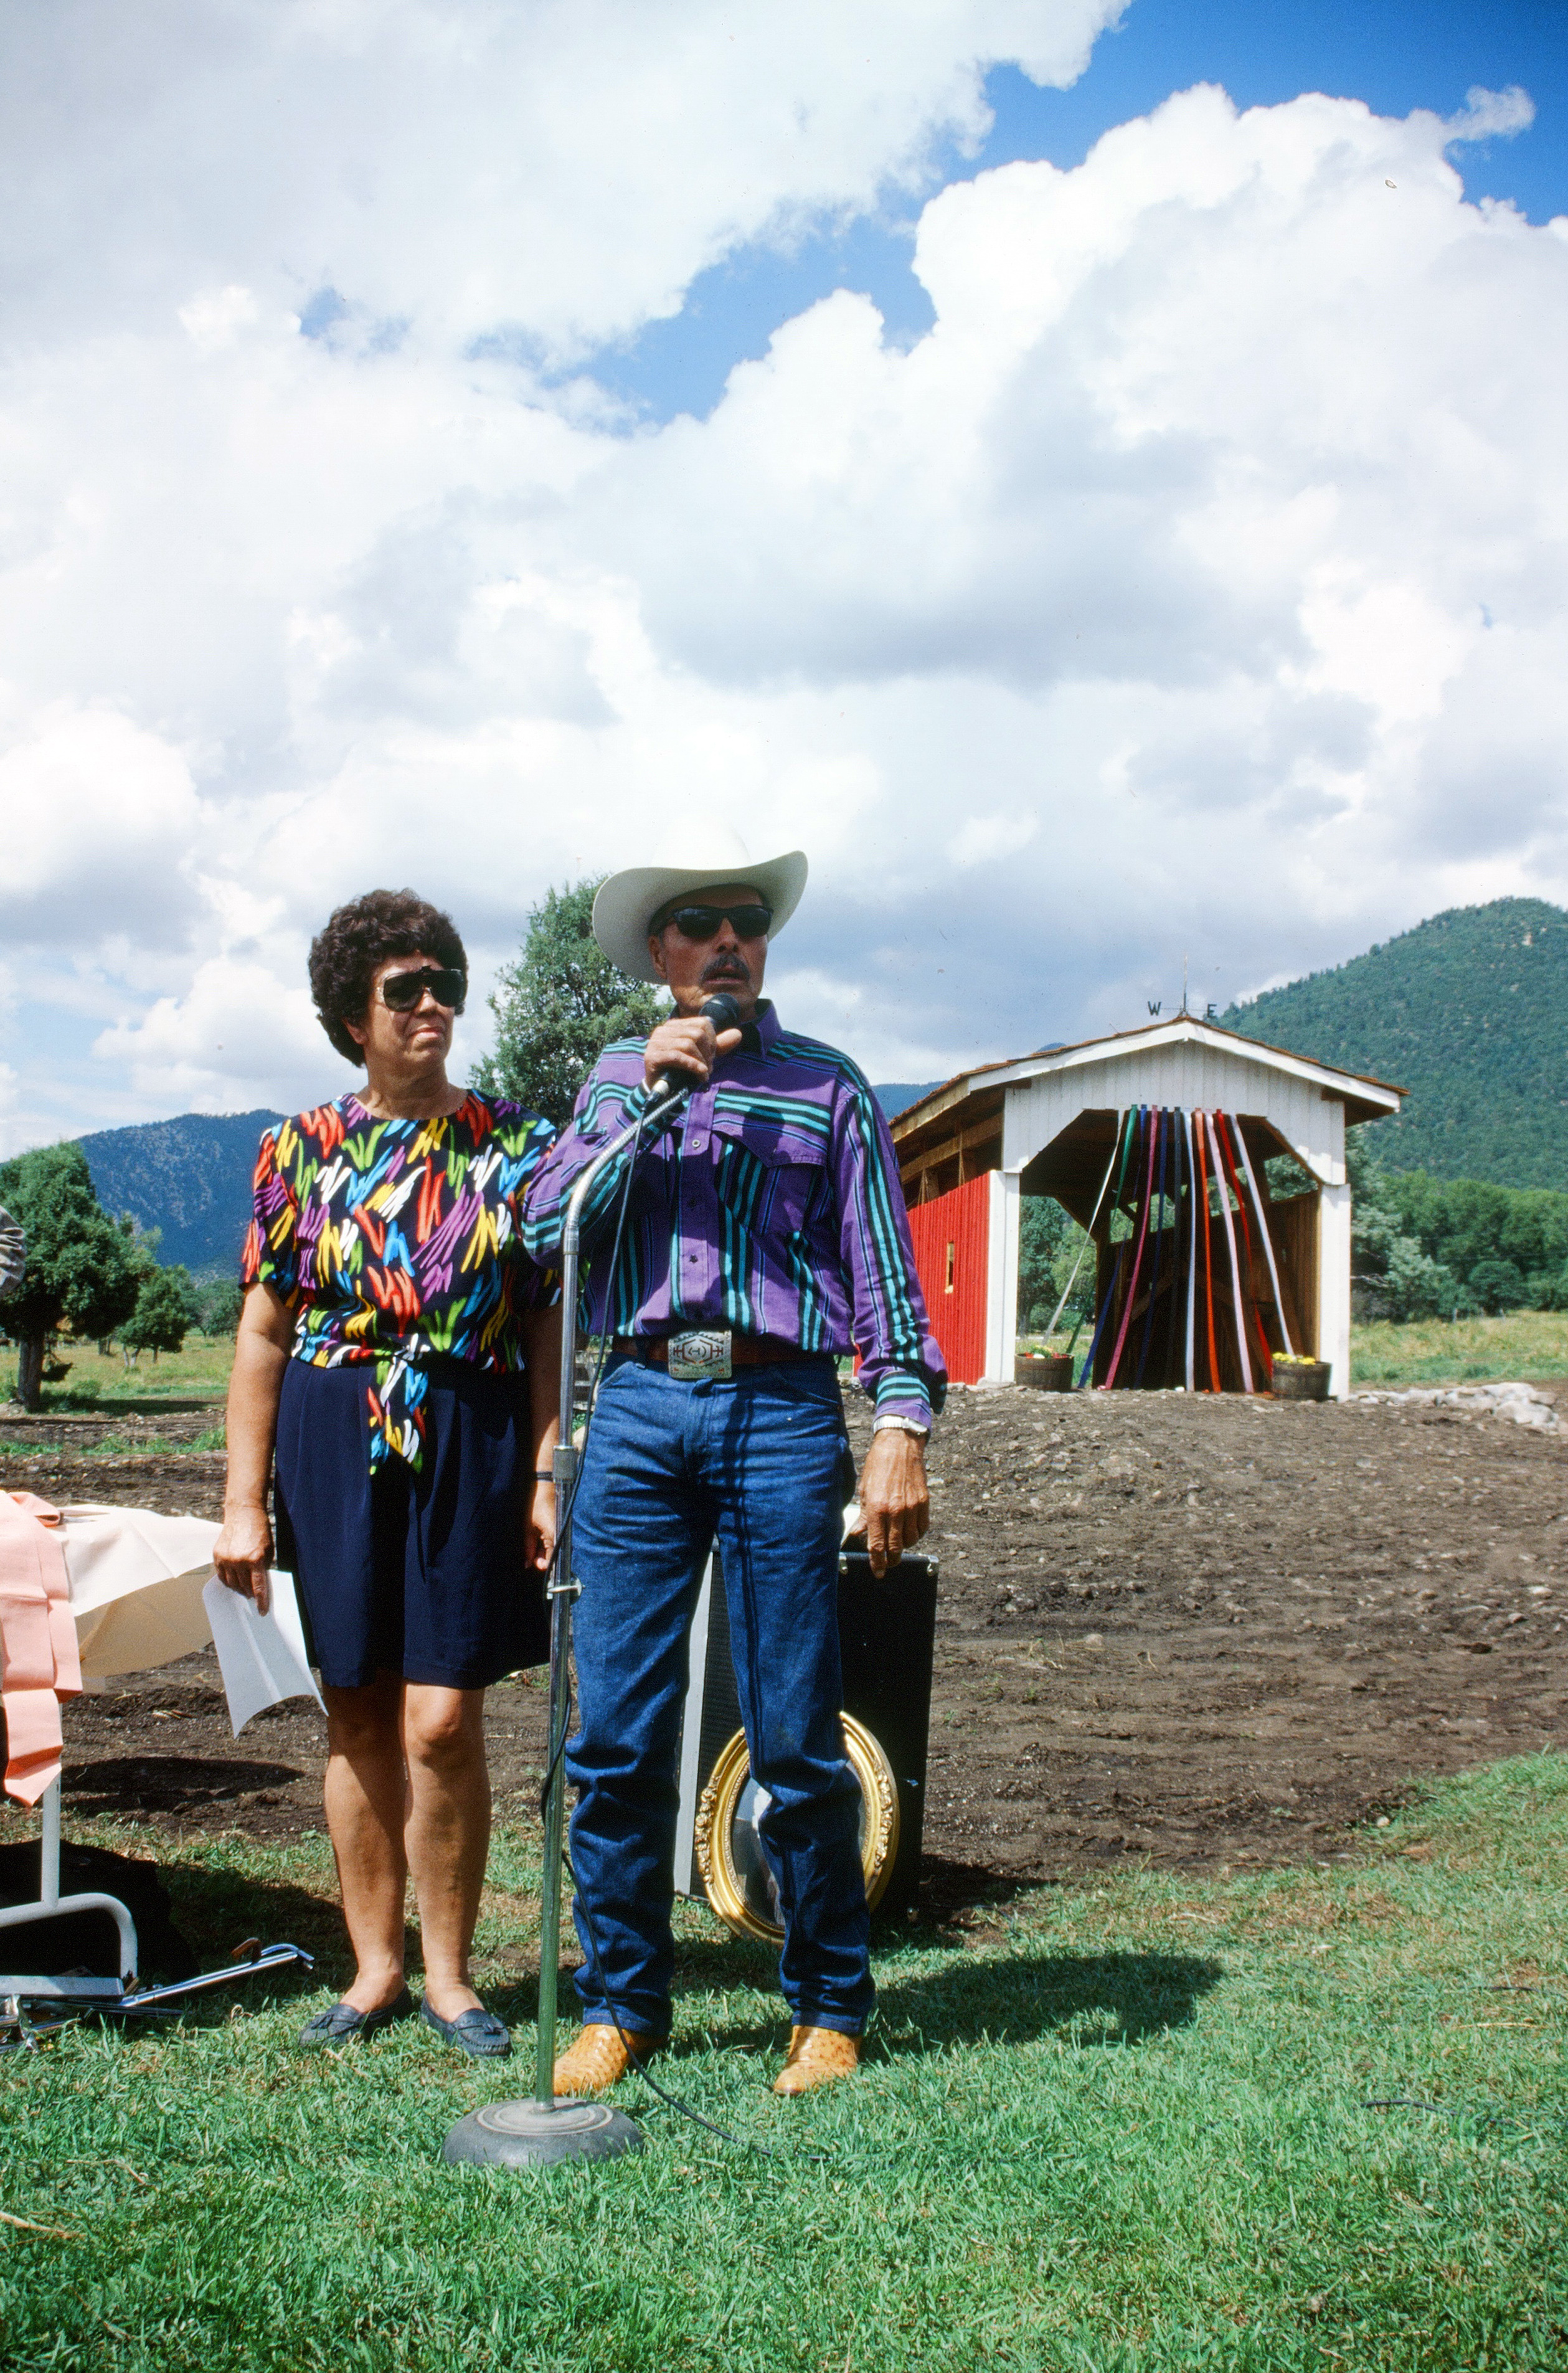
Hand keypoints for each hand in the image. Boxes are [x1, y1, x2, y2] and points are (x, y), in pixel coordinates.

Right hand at [213, 1504, 272, 1613]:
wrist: (244, 1513)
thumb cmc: (260, 1531)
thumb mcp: (268, 1551)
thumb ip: (264, 1568)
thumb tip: (260, 1585)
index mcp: (255, 1559)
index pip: (258, 1587)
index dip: (261, 1601)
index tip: (262, 1611)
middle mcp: (238, 1560)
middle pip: (244, 1587)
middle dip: (250, 1593)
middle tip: (254, 1596)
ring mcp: (226, 1558)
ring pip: (231, 1584)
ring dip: (239, 1589)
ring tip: (245, 1589)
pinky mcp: (217, 1556)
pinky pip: (222, 1576)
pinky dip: (228, 1581)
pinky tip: (234, 1581)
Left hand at [524, 1479, 555, 1572]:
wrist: (544, 1484)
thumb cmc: (535, 1503)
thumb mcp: (528, 1527)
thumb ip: (528, 1547)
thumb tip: (527, 1563)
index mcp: (554, 1535)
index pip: (553, 1559)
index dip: (545, 1565)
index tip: (535, 1565)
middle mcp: (562, 1533)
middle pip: (555, 1555)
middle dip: (544, 1559)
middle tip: (533, 1558)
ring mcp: (562, 1529)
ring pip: (556, 1548)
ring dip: (545, 1551)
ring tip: (535, 1546)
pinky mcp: (561, 1525)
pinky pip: (556, 1539)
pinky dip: (548, 1543)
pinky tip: (540, 1539)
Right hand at [643, 1014, 743, 1092]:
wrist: (661, 1091)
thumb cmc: (681, 1070)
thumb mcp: (702, 1056)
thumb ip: (718, 1045)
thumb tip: (738, 1034)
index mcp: (675, 1025)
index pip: (702, 1023)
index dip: (712, 1040)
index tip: (711, 1056)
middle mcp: (663, 1030)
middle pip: (697, 1033)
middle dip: (708, 1052)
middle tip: (709, 1066)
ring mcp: (655, 1042)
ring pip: (688, 1044)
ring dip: (701, 1061)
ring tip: (704, 1073)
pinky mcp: (652, 1056)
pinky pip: (678, 1056)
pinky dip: (693, 1066)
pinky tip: (700, 1075)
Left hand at [858, 1431, 930, 1577]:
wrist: (899, 1445)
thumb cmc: (878, 1465)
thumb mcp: (864, 1490)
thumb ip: (862, 1515)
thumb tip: (857, 1534)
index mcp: (876, 1508)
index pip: (877, 1545)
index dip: (877, 1562)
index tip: (878, 1571)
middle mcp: (895, 1510)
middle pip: (895, 1548)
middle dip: (891, 1560)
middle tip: (887, 1563)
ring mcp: (912, 1507)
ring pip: (910, 1541)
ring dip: (903, 1546)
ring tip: (897, 1542)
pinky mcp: (924, 1502)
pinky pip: (922, 1528)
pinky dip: (916, 1534)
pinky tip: (909, 1531)